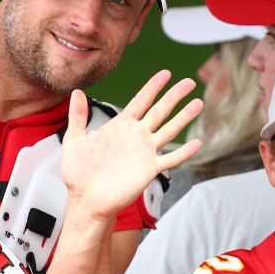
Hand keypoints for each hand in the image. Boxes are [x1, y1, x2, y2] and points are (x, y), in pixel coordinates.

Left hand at [61, 71, 201, 220]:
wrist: (86, 200)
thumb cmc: (78, 172)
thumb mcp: (75, 139)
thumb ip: (78, 116)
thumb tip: (76, 92)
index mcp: (120, 126)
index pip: (141, 101)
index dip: (153, 87)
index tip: (166, 73)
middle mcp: (136, 136)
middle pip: (160, 111)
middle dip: (175, 96)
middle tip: (190, 82)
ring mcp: (145, 152)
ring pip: (169, 130)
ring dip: (184, 117)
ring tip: (199, 103)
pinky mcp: (149, 169)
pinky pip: (171, 159)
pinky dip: (184, 152)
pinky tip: (197, 142)